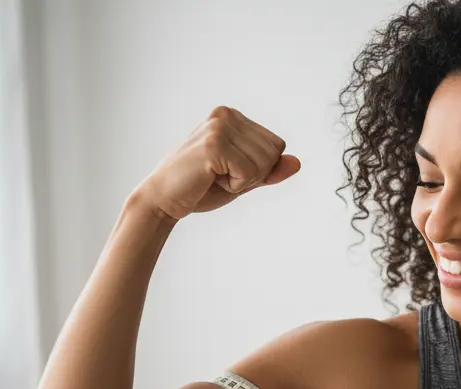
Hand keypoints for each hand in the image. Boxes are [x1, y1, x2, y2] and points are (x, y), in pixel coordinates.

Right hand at [133, 106, 300, 220]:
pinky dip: (234, 186)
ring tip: (213, 177)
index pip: (277, 145)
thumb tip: (297, 163)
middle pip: (274, 152)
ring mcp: (219, 127)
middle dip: (253, 175)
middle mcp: (226, 115)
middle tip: (220, 177)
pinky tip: (210, 180)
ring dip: (243, 181)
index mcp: (232, 117)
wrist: (163, 200)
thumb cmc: (200, 189)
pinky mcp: (214, 144)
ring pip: (264, 162)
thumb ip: (269, 171)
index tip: (228, 171)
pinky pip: (249, 172)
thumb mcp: (243, 179)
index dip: (260, 169)